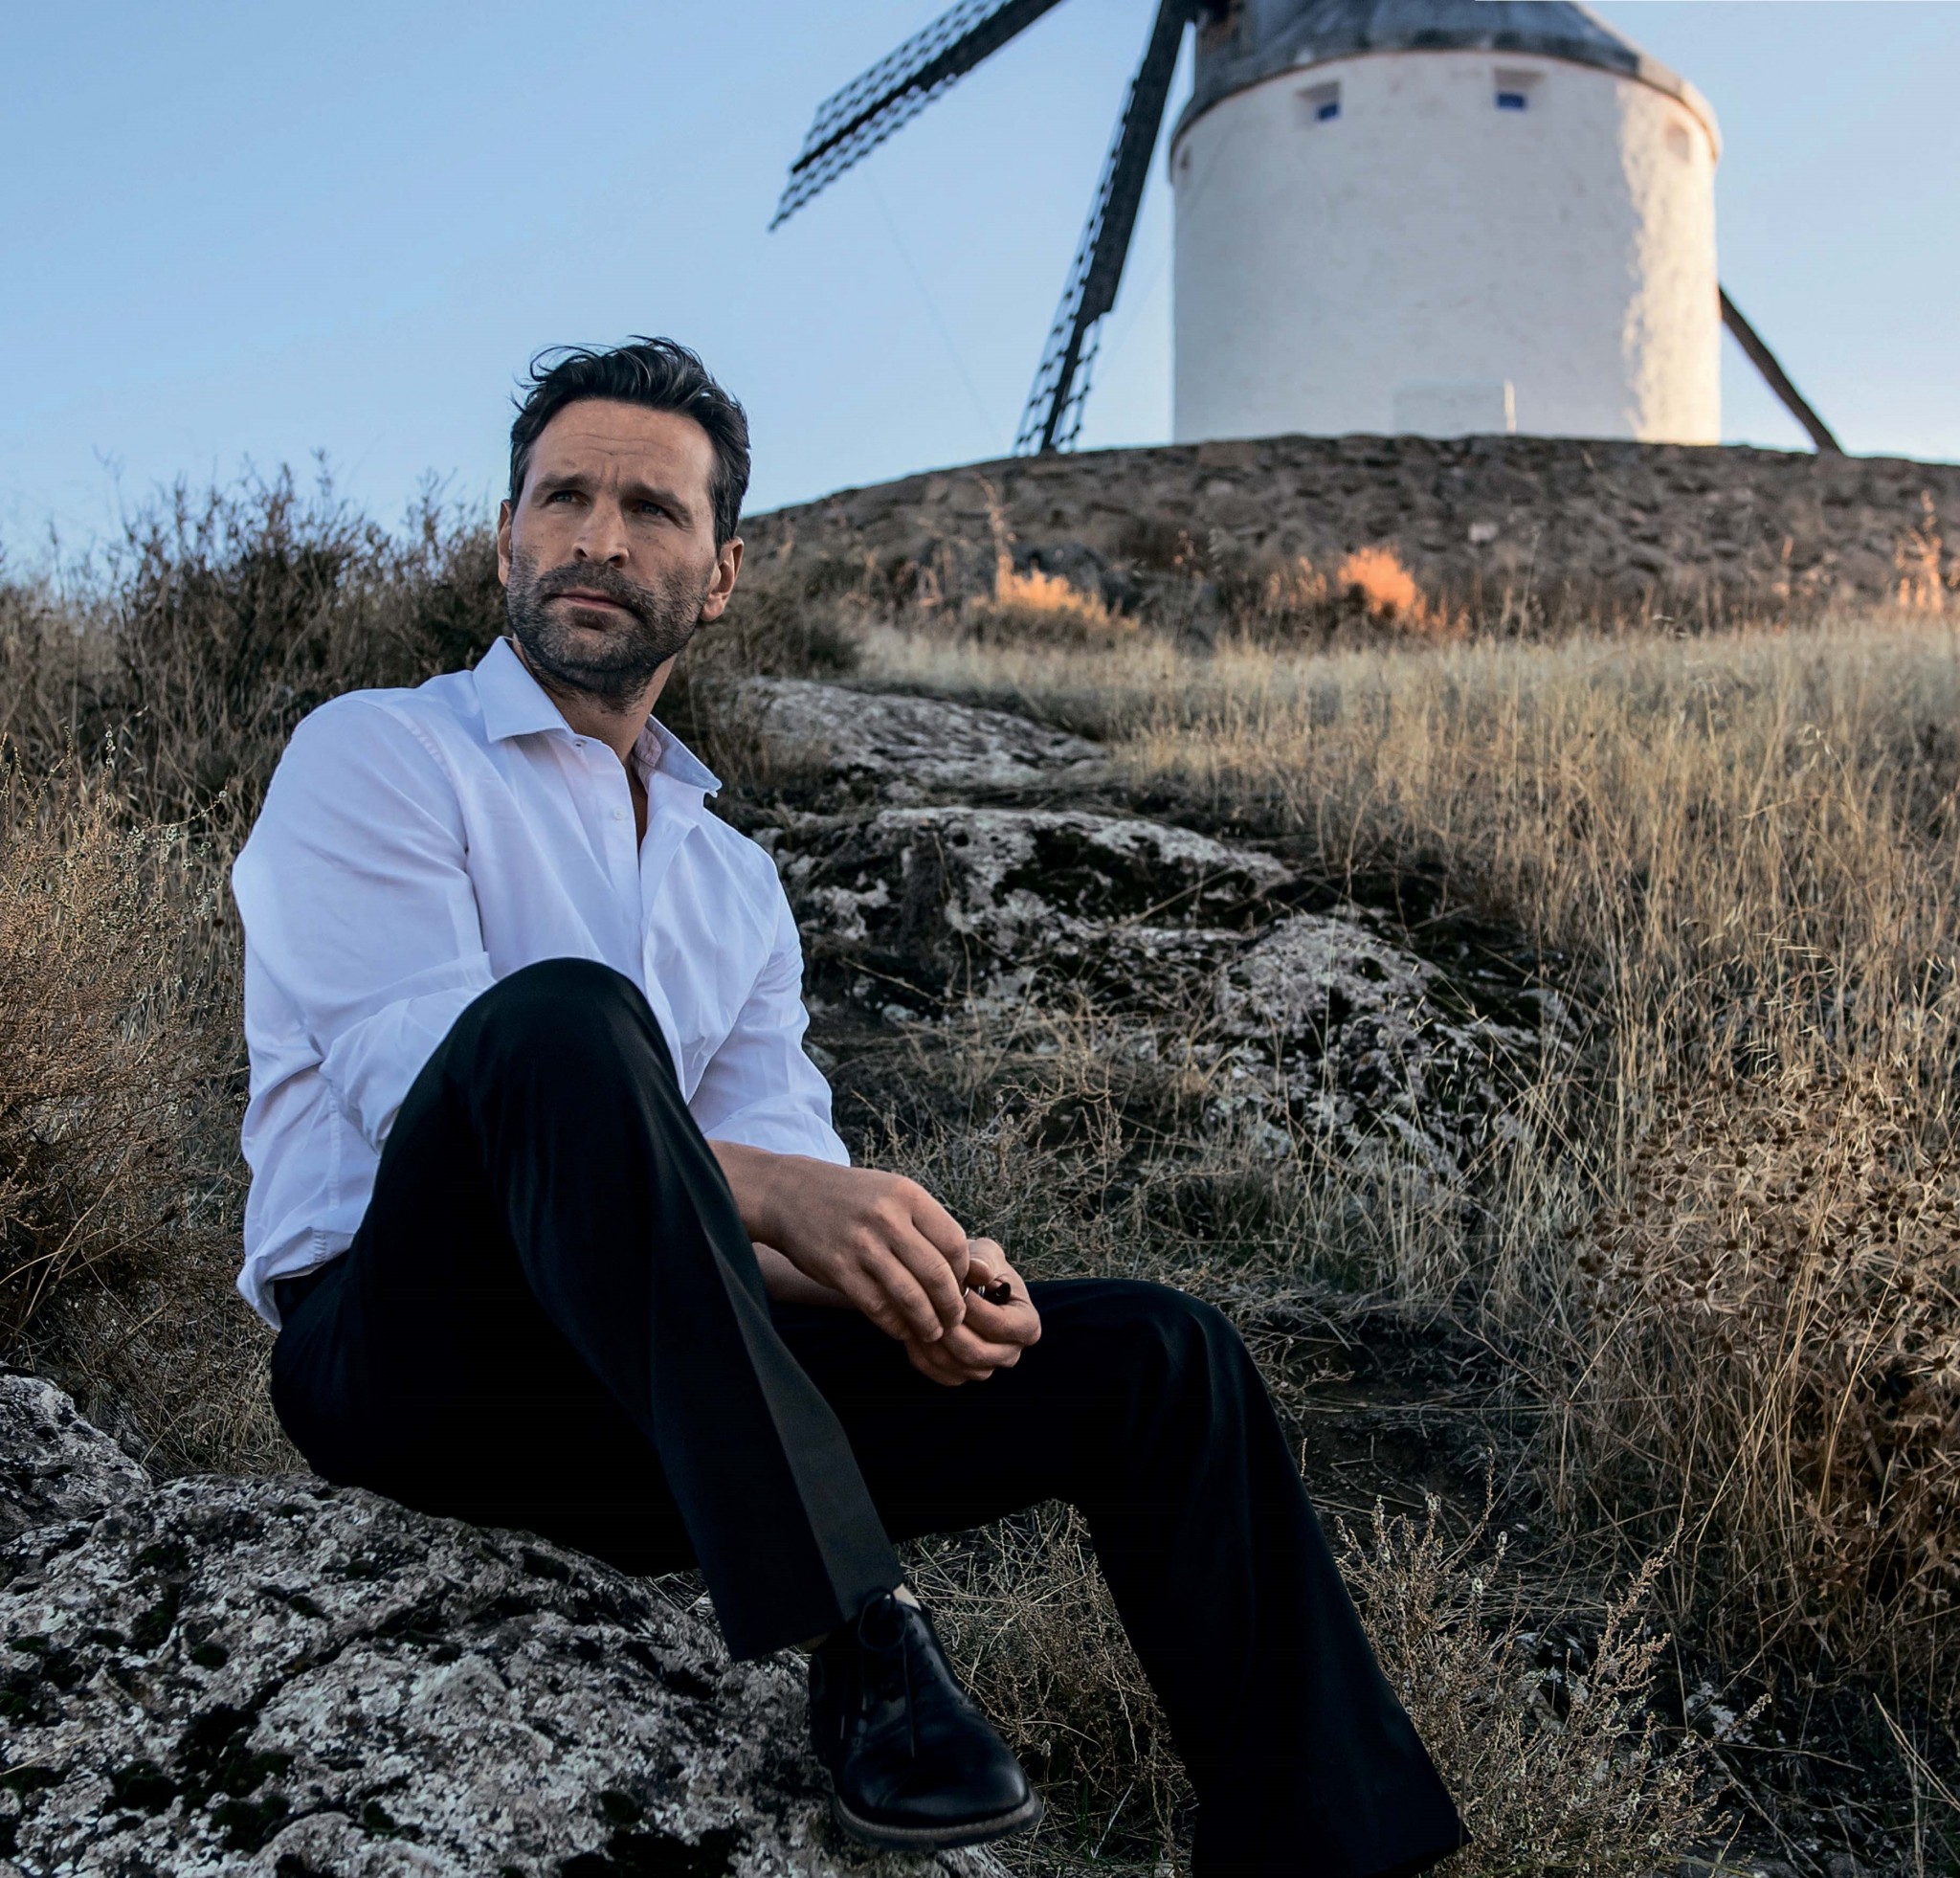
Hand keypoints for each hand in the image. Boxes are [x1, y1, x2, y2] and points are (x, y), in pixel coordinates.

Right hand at [710, 1144, 972, 1343]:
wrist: (790, 1193)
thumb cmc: (852, 1198)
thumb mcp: (892, 1194)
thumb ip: (928, 1226)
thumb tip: (974, 1268)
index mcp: (907, 1195)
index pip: (954, 1242)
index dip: (963, 1272)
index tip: (962, 1287)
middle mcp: (887, 1218)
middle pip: (936, 1273)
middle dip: (951, 1305)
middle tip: (955, 1320)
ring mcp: (861, 1244)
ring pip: (910, 1296)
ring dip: (927, 1322)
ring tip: (933, 1332)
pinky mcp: (838, 1269)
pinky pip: (877, 1307)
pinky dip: (894, 1325)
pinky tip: (901, 1329)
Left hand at [905, 1239, 1040, 1386]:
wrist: (961, 1284)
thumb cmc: (977, 1265)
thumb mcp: (985, 1253)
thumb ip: (984, 1259)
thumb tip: (981, 1271)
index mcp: (1027, 1324)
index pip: (1002, 1325)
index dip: (975, 1308)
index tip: (952, 1287)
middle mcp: (1011, 1353)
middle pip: (978, 1353)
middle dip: (949, 1328)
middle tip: (927, 1304)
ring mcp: (986, 1368)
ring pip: (957, 1366)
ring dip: (933, 1342)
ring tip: (917, 1314)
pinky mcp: (962, 1376)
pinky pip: (939, 1374)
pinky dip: (923, 1355)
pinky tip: (911, 1330)